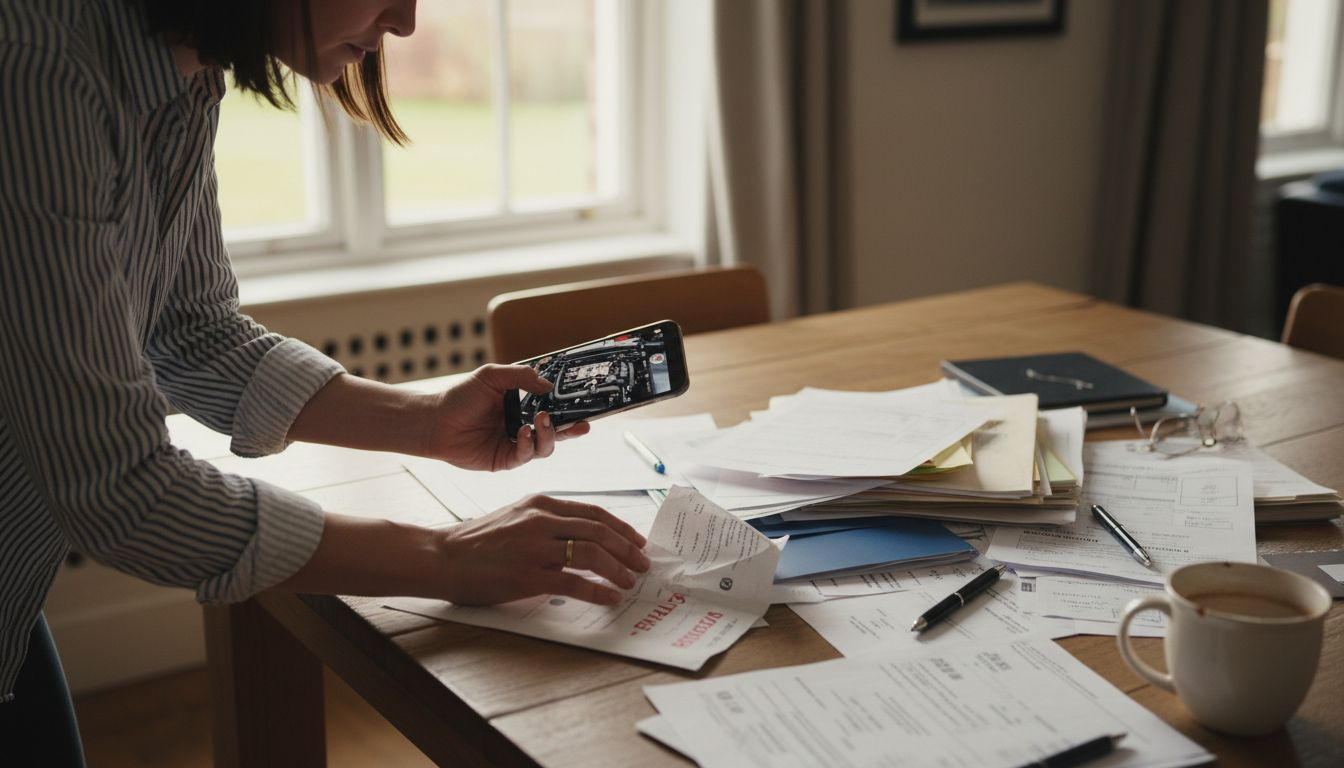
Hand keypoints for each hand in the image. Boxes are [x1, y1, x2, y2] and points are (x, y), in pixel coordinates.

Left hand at [424, 364, 590, 470]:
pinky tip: (524, 432)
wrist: (435, 421)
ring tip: (542, 420)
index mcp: (523, 406)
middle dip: (572, 429)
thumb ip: (520, 377)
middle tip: (581, 424)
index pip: (554, 408)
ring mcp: (515, 444)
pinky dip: (529, 444)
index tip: (586, 406)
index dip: (571, 409)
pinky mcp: (505, 460)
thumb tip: (547, 384)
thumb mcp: (492, 376)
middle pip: (557, 431)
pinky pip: (525, 456)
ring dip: (549, 435)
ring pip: (546, 447)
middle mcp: (523, 426)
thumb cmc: (460, 397)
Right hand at [434, 495, 650, 604]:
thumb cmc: (476, 542)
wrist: (441, 557)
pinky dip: (597, 590)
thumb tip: (582, 538)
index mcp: (540, 504)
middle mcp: (540, 521)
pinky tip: (609, 597)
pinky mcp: (527, 576)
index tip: (637, 540)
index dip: (620, 527)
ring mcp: (534, 548)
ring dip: (617, 569)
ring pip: (591, 554)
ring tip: (630, 582)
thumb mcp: (515, 517)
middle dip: (627, 549)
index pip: (592, 512)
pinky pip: (573, 582)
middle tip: (643, 563)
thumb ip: (546, 522)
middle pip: (598, 531)